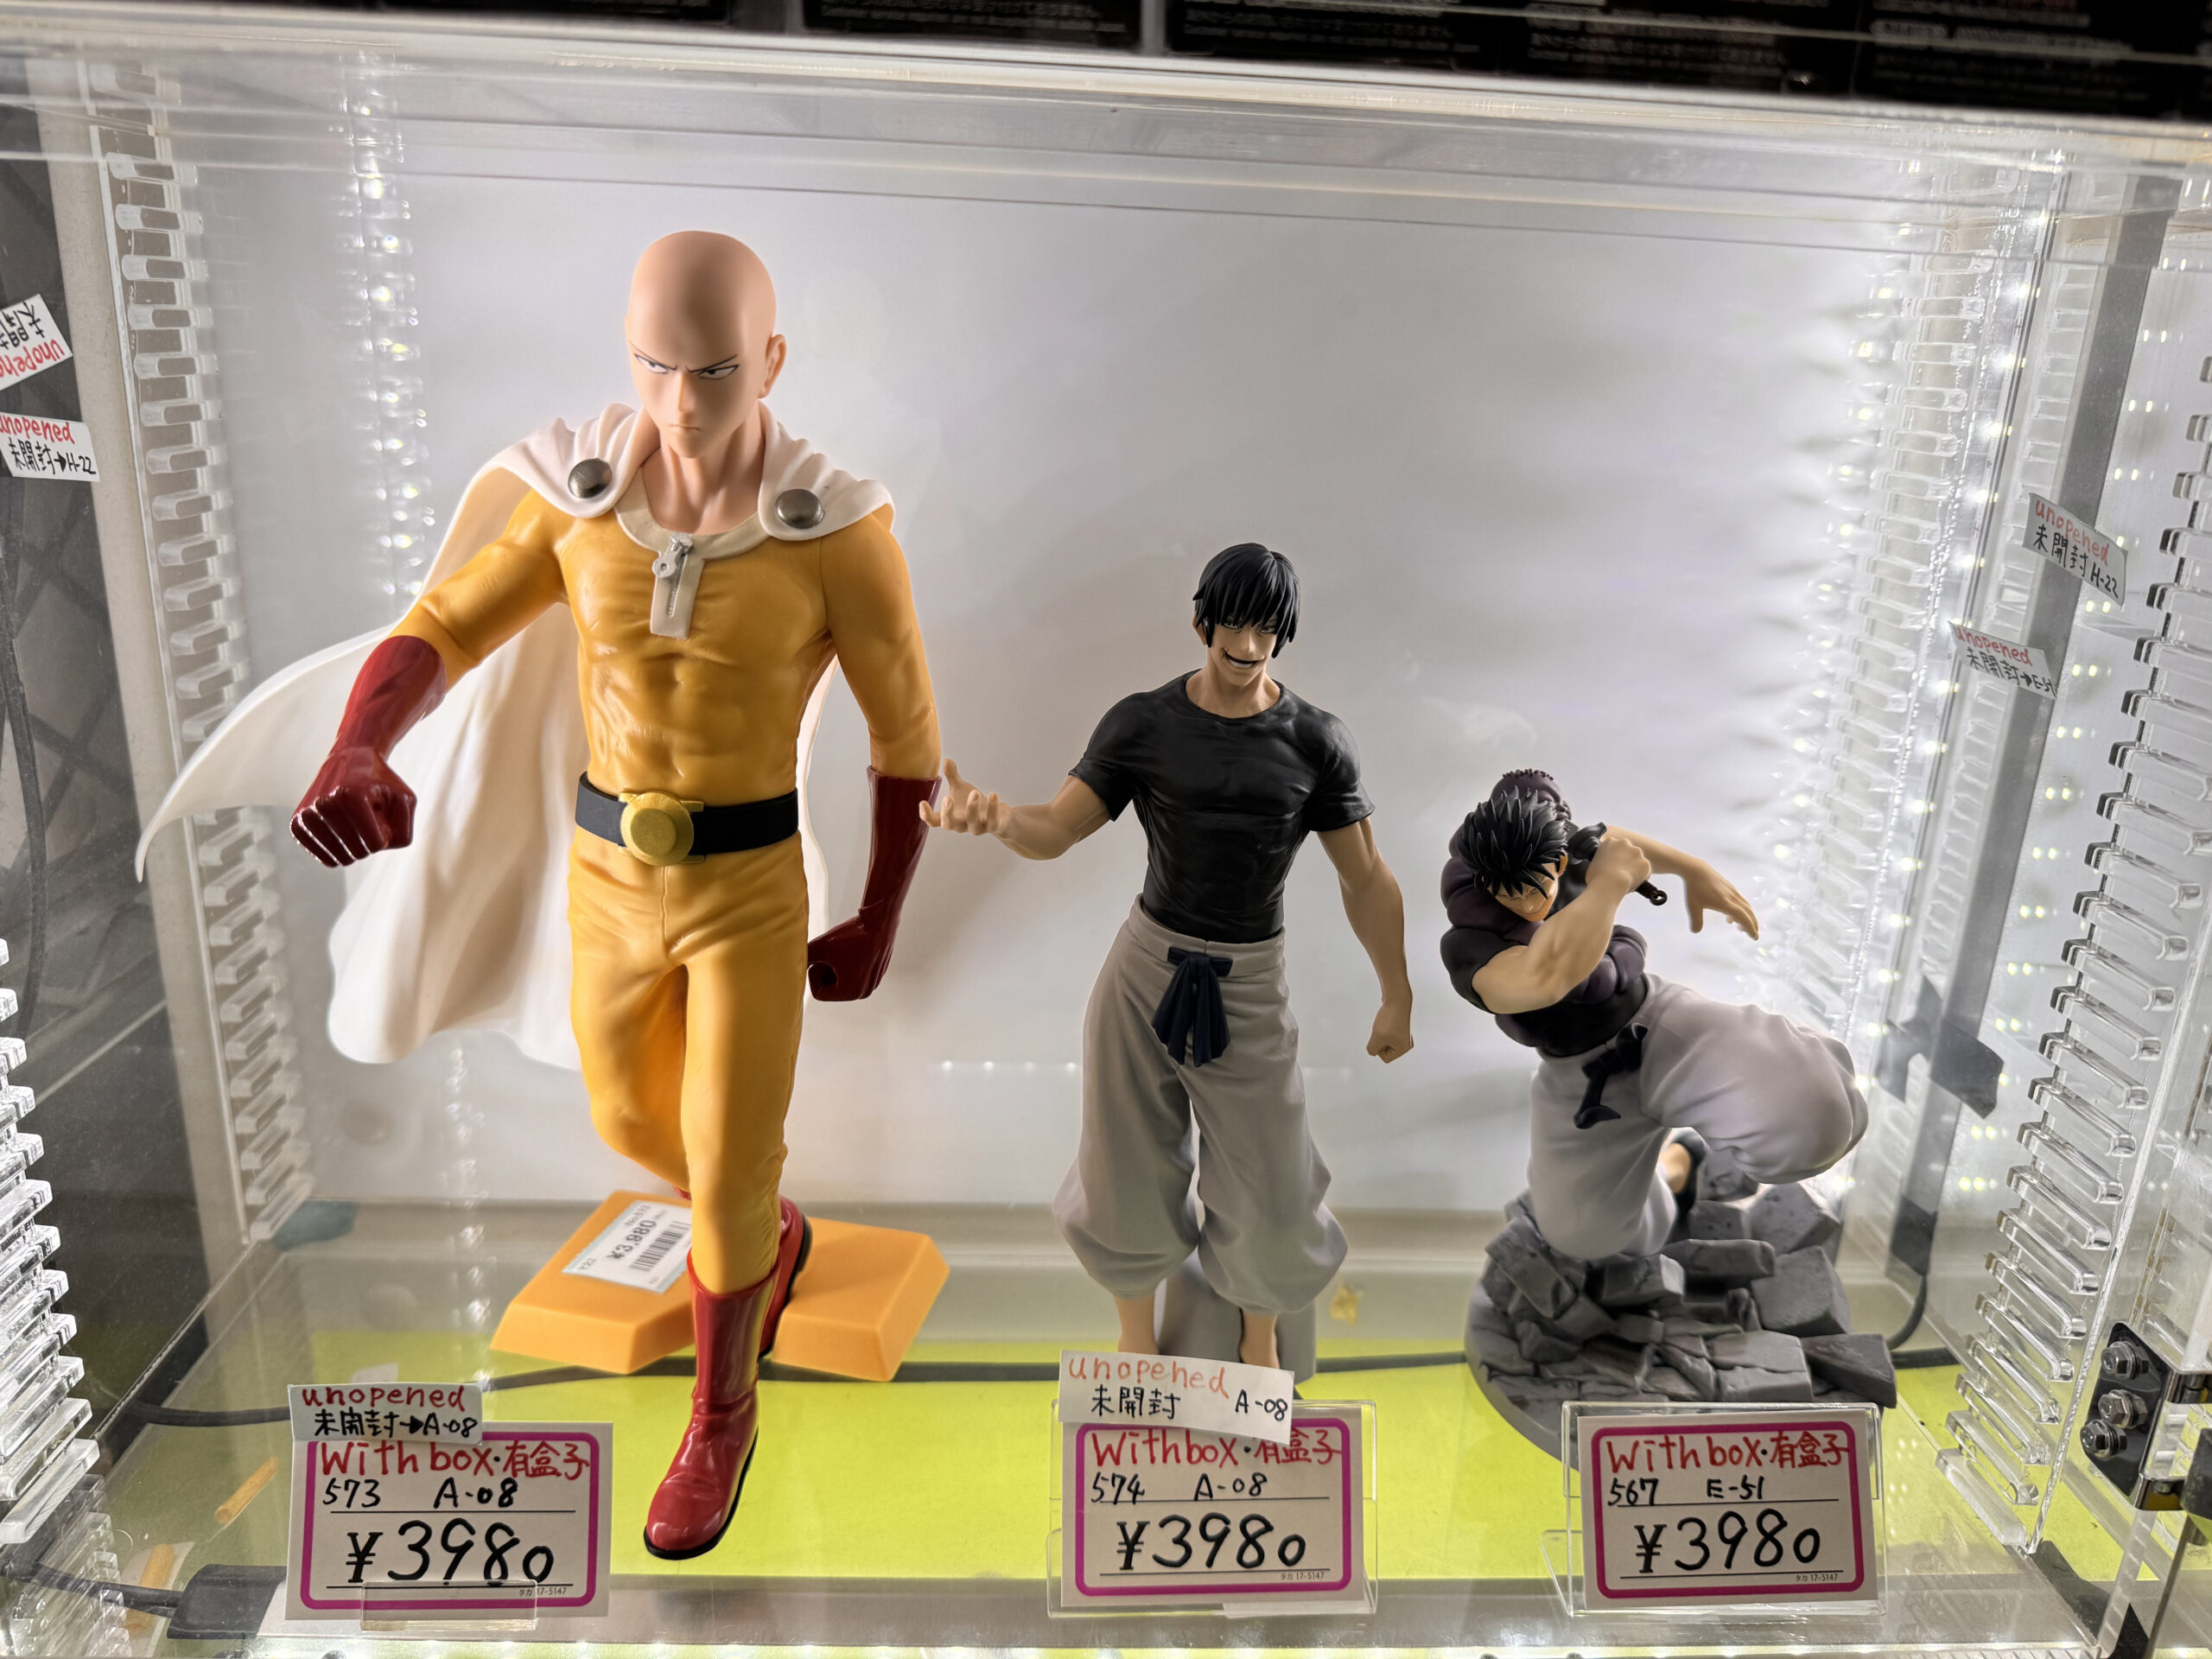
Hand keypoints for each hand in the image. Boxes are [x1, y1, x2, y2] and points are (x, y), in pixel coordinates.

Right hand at [291, 745, 415, 867]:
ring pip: (341, 859)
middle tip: (366, 815)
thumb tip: (378, 849)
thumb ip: (404, 833)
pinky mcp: (297, 824)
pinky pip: (325, 859)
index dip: (385, 834)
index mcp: (349, 795)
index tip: (380, 814)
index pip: (376, 844)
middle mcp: (323, 804)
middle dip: (369, 839)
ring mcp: (306, 815)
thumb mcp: (405, 800)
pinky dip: (338, 850)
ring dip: (354, 844)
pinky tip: (340, 829)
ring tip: (352, 819)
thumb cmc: (380, 782)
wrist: (349, 758)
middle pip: (358, 852)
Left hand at [808, 913, 888, 1000]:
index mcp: (850, 992)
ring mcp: (873, 983)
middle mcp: (864, 992)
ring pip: (843, 979)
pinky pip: (855, 972)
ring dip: (837, 966)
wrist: (879, 920)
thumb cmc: (850, 935)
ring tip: (841, 949)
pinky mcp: (878, 972)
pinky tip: (853, 947)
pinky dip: (849, 962)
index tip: (821, 957)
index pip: (819, 992)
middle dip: (826, 971)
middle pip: (832, 988)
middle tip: (830, 952)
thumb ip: (802, 959)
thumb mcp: (820, 947)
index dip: (815, 973)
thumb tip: (787, 965)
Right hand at [919, 759, 1006, 837]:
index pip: (933, 821)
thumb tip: (946, 760)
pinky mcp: (992, 827)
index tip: (923, 802)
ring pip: (972, 822)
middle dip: (947, 813)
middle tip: (947, 798)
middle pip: (948, 825)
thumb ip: (952, 777)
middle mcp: (961, 825)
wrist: (998, 817)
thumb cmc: (974, 804)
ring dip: (972, 807)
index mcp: (950, 817)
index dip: (926, 815)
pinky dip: (992, 808)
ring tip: (974, 792)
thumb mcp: (961, 789)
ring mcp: (976, 828)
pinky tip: (993, 794)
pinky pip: (992, 821)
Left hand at [1367, 996, 1412, 1062]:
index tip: (1381, 1035)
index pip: (1385, 1058)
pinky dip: (1382, 1027)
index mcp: (1404, 1048)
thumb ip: (1372, 1049)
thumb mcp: (1376, 1038)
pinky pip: (1386, 1033)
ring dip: (1380, 1034)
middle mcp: (1406, 1043)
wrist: (1397, 999)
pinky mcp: (1399, 1027)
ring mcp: (1403, 1035)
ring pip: (1384, 1040)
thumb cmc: (1389, 1018)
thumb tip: (1372, 1051)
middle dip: (1379, 1040)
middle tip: (1383, 1029)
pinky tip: (1386, 1020)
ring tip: (1385, 1024)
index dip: (1378, 1048)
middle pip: (1385, 1050)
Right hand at [1587, 829, 1651, 894]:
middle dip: (1626, 861)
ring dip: (1635, 868)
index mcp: (1609, 841)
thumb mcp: (1593, 863)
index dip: (1615, 858)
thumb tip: (1603, 866)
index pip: (1615, 847)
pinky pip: (1645, 871)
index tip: (1612, 866)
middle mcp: (1624, 843)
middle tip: (1620, 873)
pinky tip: (1633, 883)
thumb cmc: (1597, 877)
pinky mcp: (1645, 862)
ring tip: (1626, 880)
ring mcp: (1636, 852)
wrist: (1609, 884)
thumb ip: (1601, 860)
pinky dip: (1642, 877)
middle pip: (1628, 851)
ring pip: (1638, 861)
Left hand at [1681, 860, 1758, 937]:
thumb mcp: (1693, 906)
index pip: (1742, 918)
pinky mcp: (1729, 888)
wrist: (1696, 870)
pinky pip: (1740, 901)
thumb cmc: (1694, 888)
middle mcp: (1732, 898)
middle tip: (1753, 935)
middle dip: (1752, 924)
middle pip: (1748, 912)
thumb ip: (1696, 920)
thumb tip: (1695, 931)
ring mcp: (1732, 892)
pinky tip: (1730, 916)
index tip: (1754, 936)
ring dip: (1747, 917)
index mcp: (1726, 903)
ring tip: (1741, 927)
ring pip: (1745, 906)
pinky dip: (1740, 910)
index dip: (1749, 927)